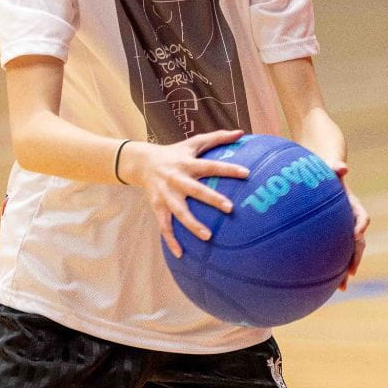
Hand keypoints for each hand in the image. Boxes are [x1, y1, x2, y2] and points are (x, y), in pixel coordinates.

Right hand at [118, 129, 250, 258]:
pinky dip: (171, 240)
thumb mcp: (193, 143)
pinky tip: (181, 254)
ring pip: (179, 212)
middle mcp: (176, 179)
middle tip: (230, 208)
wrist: (141, 162)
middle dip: (211, 199)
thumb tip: (241, 132)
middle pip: (195, 190)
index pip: (211, 166)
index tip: (246, 173)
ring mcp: (166, 195)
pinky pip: (164, 226)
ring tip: (208, 237)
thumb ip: (217, 138)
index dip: (228, 169)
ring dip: (192, 224)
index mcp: (187, 164)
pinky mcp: (157, 206)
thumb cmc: (175, 153)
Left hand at [331, 162, 369, 289]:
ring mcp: (344, 229)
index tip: (356, 235)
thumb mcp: (330, 167)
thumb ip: (336, 167)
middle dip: (356, 257)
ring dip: (347, 268)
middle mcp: (352, 220)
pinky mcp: (334, 236)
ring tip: (342, 286)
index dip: (361, 226)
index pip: (362, 217)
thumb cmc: (326, 171)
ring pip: (349, 252)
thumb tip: (342, 167)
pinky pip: (336, 253)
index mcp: (353, 206)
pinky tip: (323, 283)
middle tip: (351, 271)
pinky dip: (333, 268)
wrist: (326, 176)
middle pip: (359, 242)